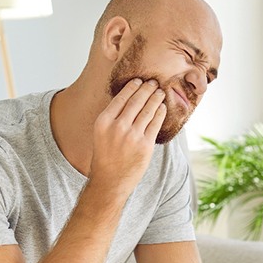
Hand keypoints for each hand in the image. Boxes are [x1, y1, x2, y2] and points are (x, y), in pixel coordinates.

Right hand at [90, 78, 166, 193]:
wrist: (110, 181)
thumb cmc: (105, 157)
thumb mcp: (101, 134)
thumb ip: (112, 117)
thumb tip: (129, 98)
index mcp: (103, 122)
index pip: (121, 97)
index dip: (132, 87)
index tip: (138, 81)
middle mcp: (117, 127)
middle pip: (136, 101)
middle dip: (147, 88)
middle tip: (153, 82)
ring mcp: (133, 136)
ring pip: (148, 109)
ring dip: (156, 98)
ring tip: (160, 92)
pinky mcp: (145, 145)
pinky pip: (156, 123)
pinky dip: (160, 112)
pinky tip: (162, 107)